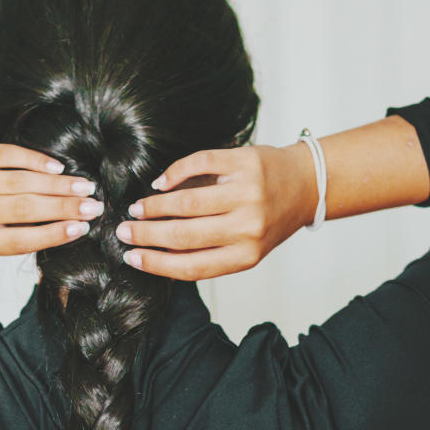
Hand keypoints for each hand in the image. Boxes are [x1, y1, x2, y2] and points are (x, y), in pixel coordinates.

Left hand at [0, 142, 103, 255]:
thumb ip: (32, 232)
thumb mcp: (5, 233)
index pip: (19, 241)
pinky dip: (36, 160)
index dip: (53, 234)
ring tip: (84, 186)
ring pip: (19, 181)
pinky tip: (59, 167)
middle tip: (93, 206)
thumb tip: (77, 225)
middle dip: (63, 207)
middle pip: (22, 209)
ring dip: (57, 184)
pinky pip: (8, 155)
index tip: (82, 228)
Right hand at [113, 142, 315, 279]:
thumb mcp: (246, 246)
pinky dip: (174, 173)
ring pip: (187, 202)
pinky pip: (200, 165)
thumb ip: (209, 251)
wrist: (305, 185)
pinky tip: (160, 183)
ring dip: (155, 206)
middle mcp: (248, 227)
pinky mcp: (245, 163)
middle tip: (123, 230)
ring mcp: (248, 193)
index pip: (191, 266)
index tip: (131, 257)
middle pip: (184, 235)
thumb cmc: (269, 218)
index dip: (155, 263)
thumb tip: (155, 254)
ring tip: (137, 208)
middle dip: (146, 234)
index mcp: (246, 255)